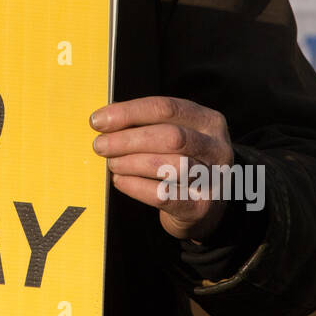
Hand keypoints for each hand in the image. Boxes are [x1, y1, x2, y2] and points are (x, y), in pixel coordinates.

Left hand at [90, 95, 233, 241]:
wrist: (206, 207)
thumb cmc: (181, 161)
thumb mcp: (172, 135)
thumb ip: (143, 123)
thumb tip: (105, 117)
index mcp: (207, 121)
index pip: (166, 108)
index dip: (129, 112)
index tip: (98, 120)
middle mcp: (217, 147)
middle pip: (170, 137)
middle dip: (128, 140)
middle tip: (100, 145)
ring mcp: (213, 178)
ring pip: (170, 166)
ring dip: (132, 163)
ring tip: (112, 163)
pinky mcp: (201, 207)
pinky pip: (164, 195)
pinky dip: (136, 186)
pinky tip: (120, 181)